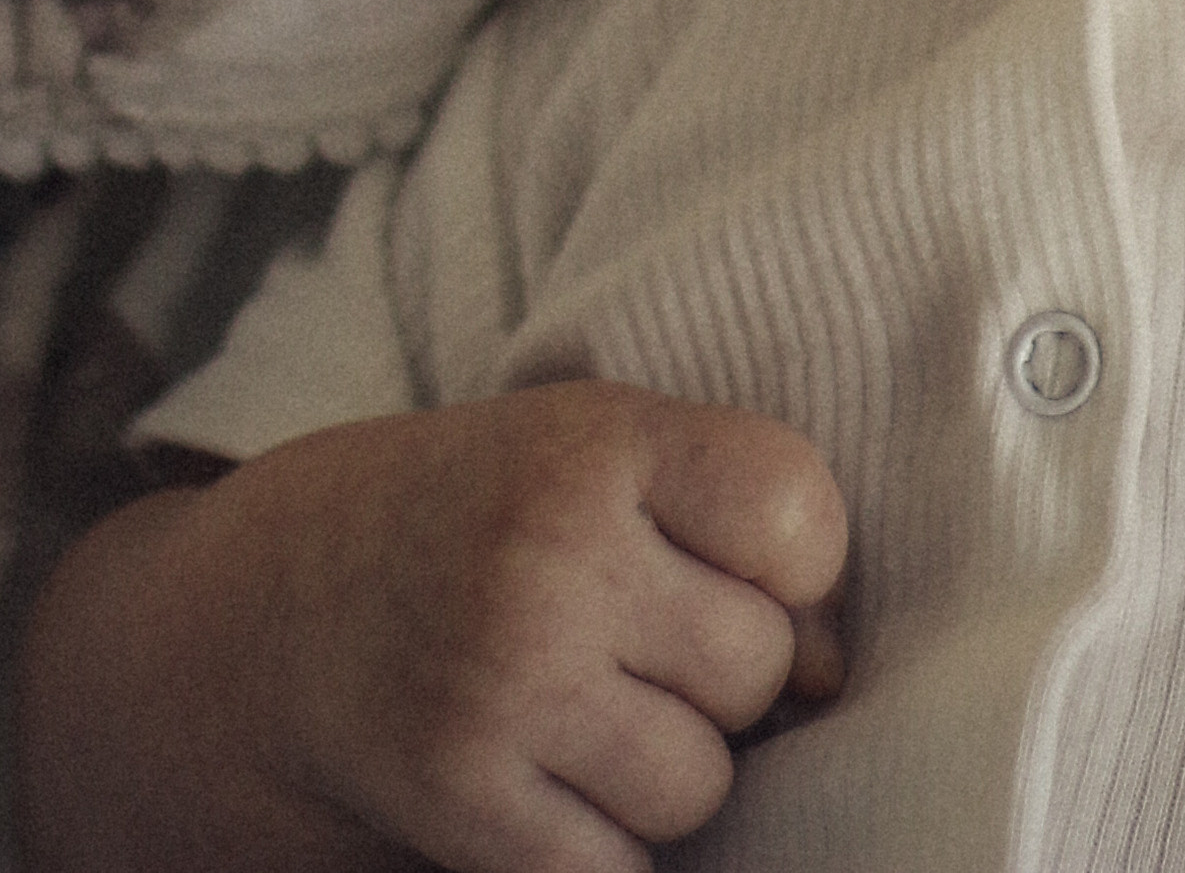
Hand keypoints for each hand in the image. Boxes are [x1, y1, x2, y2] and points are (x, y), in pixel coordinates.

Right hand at [14, 382, 846, 872]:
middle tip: (630, 640)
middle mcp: (549, 557)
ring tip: (581, 709)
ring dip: (663, 771)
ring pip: (699, 782)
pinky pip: (617, 870)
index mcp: (595, 441)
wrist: (267, 617)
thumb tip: (831, 670)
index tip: (732, 559)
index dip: (792, 558)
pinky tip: (543, 783)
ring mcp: (503, 687)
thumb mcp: (590, 454)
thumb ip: (720, 520)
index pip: (798, 515)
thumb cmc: (474, 521)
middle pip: (758, 664)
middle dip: (719, 673)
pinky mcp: (464, 804)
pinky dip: (597, 849)